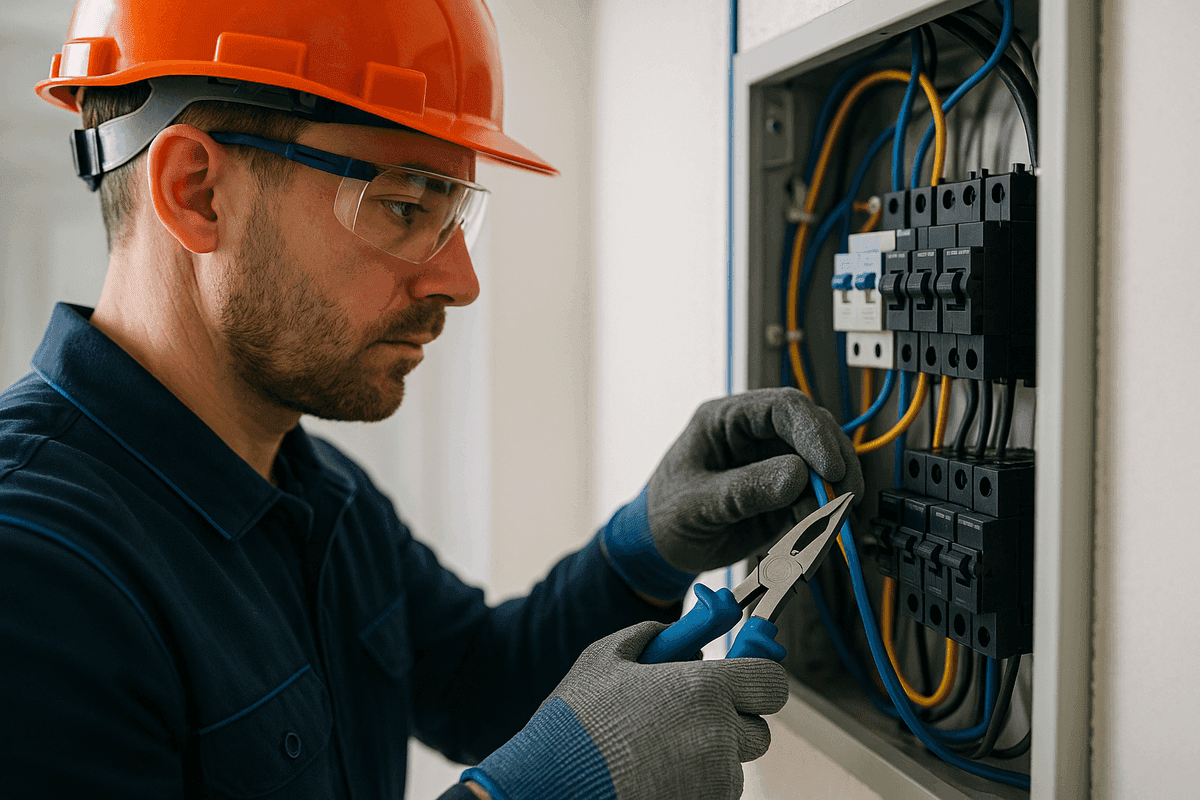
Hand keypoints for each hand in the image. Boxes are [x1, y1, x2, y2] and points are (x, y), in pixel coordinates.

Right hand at [463, 622, 787, 799]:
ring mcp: (713, 781)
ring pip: (733, 764)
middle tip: (690, 714)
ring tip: (655, 747)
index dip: (756, 677)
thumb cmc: (575, 721)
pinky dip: (693, 781)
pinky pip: (713, 789)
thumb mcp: (607, 657)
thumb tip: (680, 631)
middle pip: (758, 728)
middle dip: (732, 719)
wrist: (549, 782)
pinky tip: (652, 771)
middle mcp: (719, 738)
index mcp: (704, 690)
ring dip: (708, 753)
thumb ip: (653, 635)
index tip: (741, 676)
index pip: (771, 682)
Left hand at [648, 388, 862, 574]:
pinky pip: (816, 497)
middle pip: (813, 432)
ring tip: (826, 522)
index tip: (830, 467)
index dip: (814, 433)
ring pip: (821, 465)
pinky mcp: (783, 494)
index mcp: (725, 420)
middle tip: (842, 497)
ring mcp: (772, 464)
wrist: (660, 551)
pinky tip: (815, 533)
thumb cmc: (665, 516)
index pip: (782, 408)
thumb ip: (744, 490)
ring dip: (833, 493)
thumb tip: (796, 475)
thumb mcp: (697, 504)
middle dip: (833, 464)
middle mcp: (754, 436)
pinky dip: (824, 515)